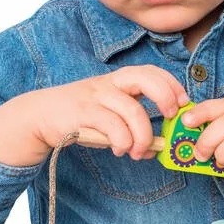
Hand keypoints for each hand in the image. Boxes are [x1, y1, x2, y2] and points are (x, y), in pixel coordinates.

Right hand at [32, 65, 188, 160]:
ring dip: (142, 136)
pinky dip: (123, 142)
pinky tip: (121, 150)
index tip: (183, 103)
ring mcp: (96, 96)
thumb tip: (156, 149)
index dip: (171, 85)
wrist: (40, 115)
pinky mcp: (83, 113)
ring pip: (132, 110)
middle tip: (170, 117)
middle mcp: (109, 83)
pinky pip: (113, 127)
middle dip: (164, 97)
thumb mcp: (109, 117)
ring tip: (138, 151)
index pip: (151, 71)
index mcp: (119, 80)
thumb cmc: (80, 116)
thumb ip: (133, 129)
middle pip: (145, 78)